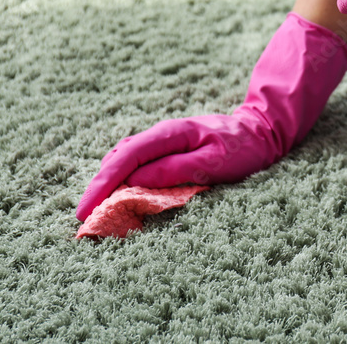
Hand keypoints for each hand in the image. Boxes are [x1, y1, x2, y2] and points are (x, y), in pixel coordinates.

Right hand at [76, 12, 346, 220]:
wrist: (263, 130)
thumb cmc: (244, 149)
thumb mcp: (214, 163)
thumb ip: (176, 170)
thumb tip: (137, 181)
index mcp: (171, 134)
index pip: (126, 159)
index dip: (103, 184)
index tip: (86, 209)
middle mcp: (163, 134)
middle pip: (118, 158)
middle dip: (99, 187)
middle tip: (83, 217)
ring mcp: (164, 140)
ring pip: (124, 159)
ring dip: (108, 183)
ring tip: (95, 209)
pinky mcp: (168, 149)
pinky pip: (137, 162)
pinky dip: (123, 178)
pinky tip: (118, 192)